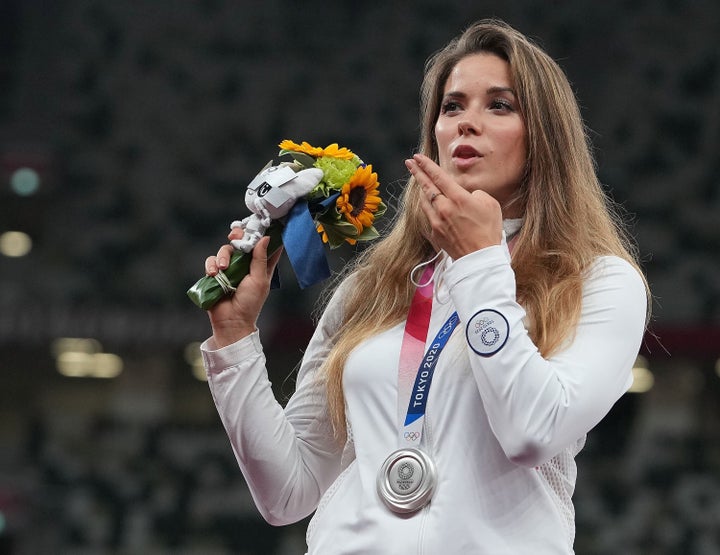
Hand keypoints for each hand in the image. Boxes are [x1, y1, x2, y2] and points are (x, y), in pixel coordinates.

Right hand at [204, 228, 282, 347]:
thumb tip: (265, 238)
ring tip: (223, 269)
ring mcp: (229, 269)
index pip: (263, 245)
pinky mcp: (216, 274)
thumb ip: (261, 259)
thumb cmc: (250, 303)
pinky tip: (214, 274)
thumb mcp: (259, 280)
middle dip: (238, 236)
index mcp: (260, 266)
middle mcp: (245, 264)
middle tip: (235, 236)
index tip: (260, 223)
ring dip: (222, 256)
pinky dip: (211, 265)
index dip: (262, 233)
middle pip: (241, 242)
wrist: (231, 321)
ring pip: (225, 250)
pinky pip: (211, 261)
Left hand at [405, 153, 502, 258]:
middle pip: (426, 186)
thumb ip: (476, 194)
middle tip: (409, 162)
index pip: (438, 176)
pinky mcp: (435, 232)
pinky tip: (428, 202)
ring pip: (424, 200)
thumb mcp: (490, 205)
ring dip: (421, 188)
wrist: (480, 258)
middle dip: (417, 172)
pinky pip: (428, 214)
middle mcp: (444, 208)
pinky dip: (427, 205)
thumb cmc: (488, 231)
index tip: (417, 157)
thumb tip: (466, 196)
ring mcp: (437, 221)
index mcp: (458, 198)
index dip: (426, 165)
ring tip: (419, 180)